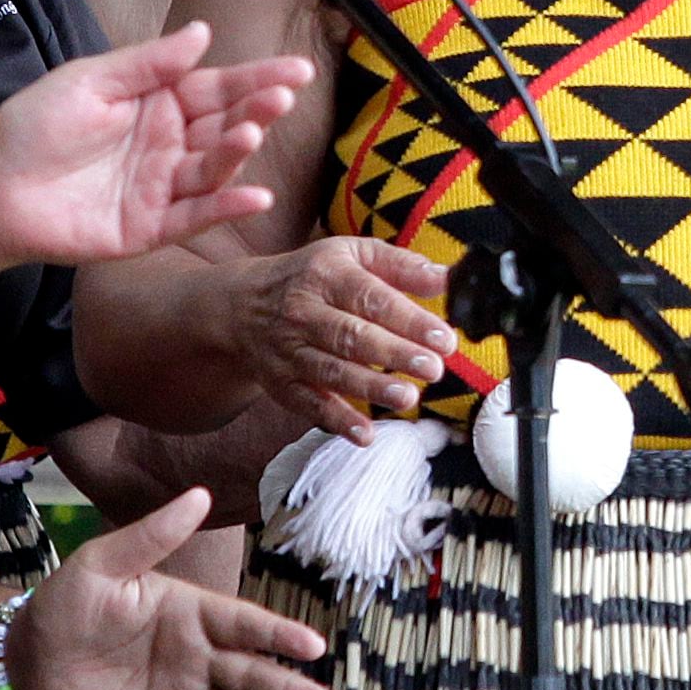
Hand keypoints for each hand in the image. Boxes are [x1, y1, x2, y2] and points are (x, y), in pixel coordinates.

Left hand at [0, 23, 310, 265]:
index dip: (258, 78)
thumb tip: (202, 32)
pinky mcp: (150, 228)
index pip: (218, 88)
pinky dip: (226, 207)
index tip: (297, 70)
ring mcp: (162, 187)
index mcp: (157, 104)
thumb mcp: (90, 80)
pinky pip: (195, 217)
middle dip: (257, 111)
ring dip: (239, 152)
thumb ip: (148, 62)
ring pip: (214, 169)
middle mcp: (168, 145)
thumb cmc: (32, 128)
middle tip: (281, 97)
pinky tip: (253, 195)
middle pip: (224, 126)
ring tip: (251, 132)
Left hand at [13, 489, 335, 689]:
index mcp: (191, 611)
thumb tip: (199, 494)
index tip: (313, 646)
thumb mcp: (103, 563)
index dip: (279, 635)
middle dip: (289, 688)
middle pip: (253, 673)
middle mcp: (196, 654)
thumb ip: (153, 535)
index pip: (245, 624)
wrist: (27, 657)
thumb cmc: (65, 603)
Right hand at [235, 236, 458, 438]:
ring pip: (332, 372)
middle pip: (352, 336)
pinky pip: (310, 404)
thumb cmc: (314, 278)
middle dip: (395, 354)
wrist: (244, 305)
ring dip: (371, 388)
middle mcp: (304, 312)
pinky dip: (337, 421)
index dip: (409, 320)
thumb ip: (401, 266)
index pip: (371, 298)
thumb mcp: (353, 255)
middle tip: (432, 369)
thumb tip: (446, 279)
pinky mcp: (283, 383)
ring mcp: (290, 350)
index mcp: (327, 275)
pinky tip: (366, 435)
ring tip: (407, 397)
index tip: (444, 339)